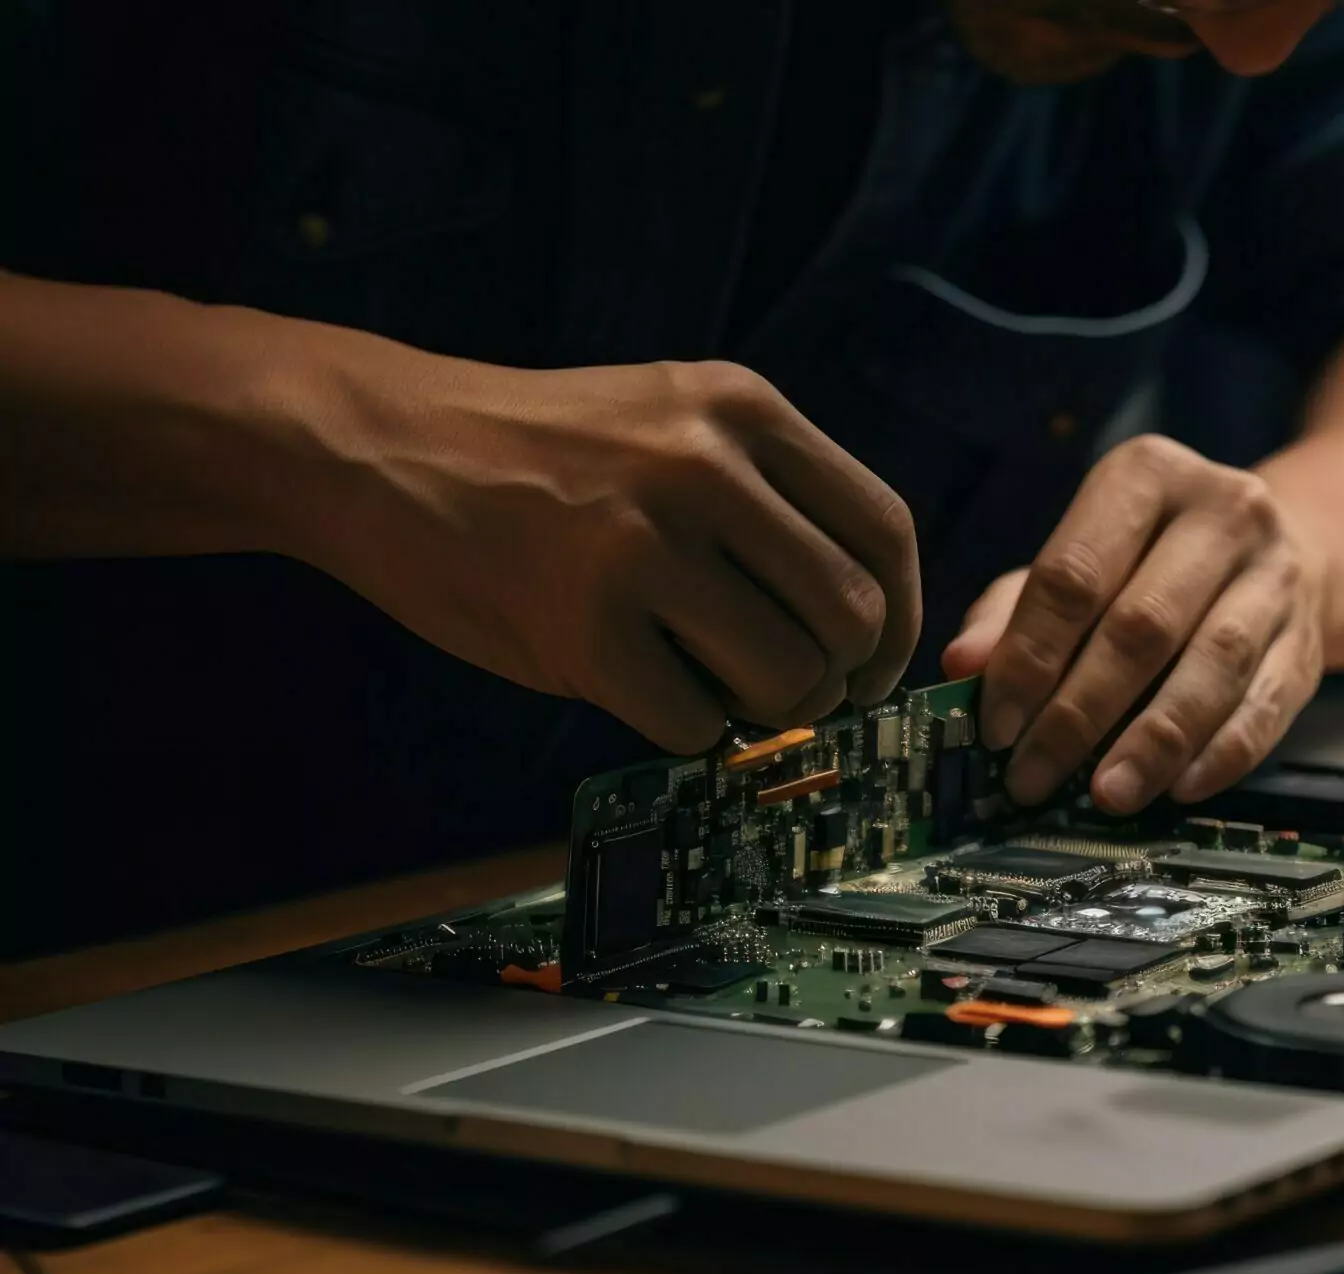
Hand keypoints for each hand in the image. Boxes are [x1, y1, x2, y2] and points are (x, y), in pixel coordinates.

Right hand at [306, 355, 918, 752]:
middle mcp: (704, 468)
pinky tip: (643, 688)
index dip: (900, 618)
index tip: (875, 663)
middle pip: (850, 618)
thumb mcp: (672, 418)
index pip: (885, 531)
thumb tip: (867, 621)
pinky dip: (683, 729)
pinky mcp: (582, 629)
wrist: (380, 446)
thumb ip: (771, 494)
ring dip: (764, 709)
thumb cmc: (541, 451)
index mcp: (741, 410)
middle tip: (789, 688)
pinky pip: (693, 725)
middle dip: (837, 677)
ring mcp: (641, 548)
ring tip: (711, 684)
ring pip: (785, 680)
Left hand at [943, 436, 1325, 813]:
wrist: (1289, 547)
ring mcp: (1277, 575)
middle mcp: (1223, 511)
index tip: (996, 726)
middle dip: (1080, 712)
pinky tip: (1177, 790)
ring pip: (1213, 667)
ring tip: (1104, 796)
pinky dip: (1219, 755)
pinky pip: (1266, 707)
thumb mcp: (1080, 559)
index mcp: (1146, 475)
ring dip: (1152, 742)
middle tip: (1032, 774)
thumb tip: (962, 666)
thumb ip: (1014, 609)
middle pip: (1142, 625)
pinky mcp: (1308, 640)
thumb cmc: (1152, 561)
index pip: (1075, 574)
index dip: (1029, 657)